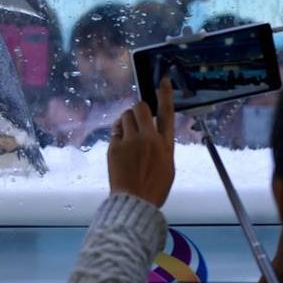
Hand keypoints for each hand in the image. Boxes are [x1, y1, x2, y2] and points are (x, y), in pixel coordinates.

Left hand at [107, 78, 174, 206]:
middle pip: (141, 108)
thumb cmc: (154, 187)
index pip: (167, 113)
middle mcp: (149, 139)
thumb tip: (154, 132)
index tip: (163, 80)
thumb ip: (161, 145)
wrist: (135, 201)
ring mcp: (130, 141)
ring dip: (127, 119)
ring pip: (126, 115)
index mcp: (166, 144)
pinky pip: (115, 130)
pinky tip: (120, 144)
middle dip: (138, 109)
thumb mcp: (168, 165)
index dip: (165, 94)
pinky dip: (117, 132)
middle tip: (137, 119)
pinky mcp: (115, 146)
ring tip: (128, 134)